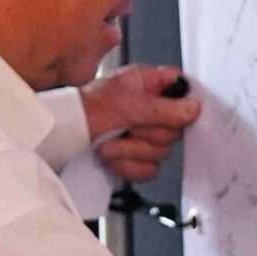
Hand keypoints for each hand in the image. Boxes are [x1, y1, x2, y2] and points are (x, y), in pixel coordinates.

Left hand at [82, 64, 201, 184]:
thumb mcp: (126, 103)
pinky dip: (127, 166)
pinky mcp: (139, 159)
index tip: (171, 113)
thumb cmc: (86, 110)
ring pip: (162, 153)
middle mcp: (153, 109)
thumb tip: (194, 108)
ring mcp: (146, 136)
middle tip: (126, 126)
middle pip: (176, 130)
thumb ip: (163, 108)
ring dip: (130, 151)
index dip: (184, 104)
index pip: (186, 90)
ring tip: (110, 141)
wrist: (62, 137)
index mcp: (151, 85)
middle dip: (146, 133)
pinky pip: (149, 170)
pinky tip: (111, 156)